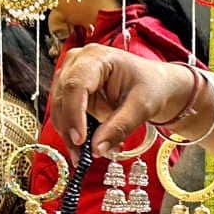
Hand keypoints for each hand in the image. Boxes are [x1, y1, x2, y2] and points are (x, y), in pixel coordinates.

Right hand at [49, 45, 196, 157]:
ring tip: (88, 155)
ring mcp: (72, 76)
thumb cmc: (150, 86)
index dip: (74, 114)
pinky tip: (90, 146)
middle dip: (70, 130)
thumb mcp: (142, 107)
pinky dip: (75, 133)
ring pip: (59, 110)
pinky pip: (66, 116)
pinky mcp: (71, 93)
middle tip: (83, 155)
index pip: (76, 85)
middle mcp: (78, 63)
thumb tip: (97, 148)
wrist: (155, 85)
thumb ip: (119, 127)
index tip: (80, 139)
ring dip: (71, 135)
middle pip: (62, 98)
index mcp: (97, 57)